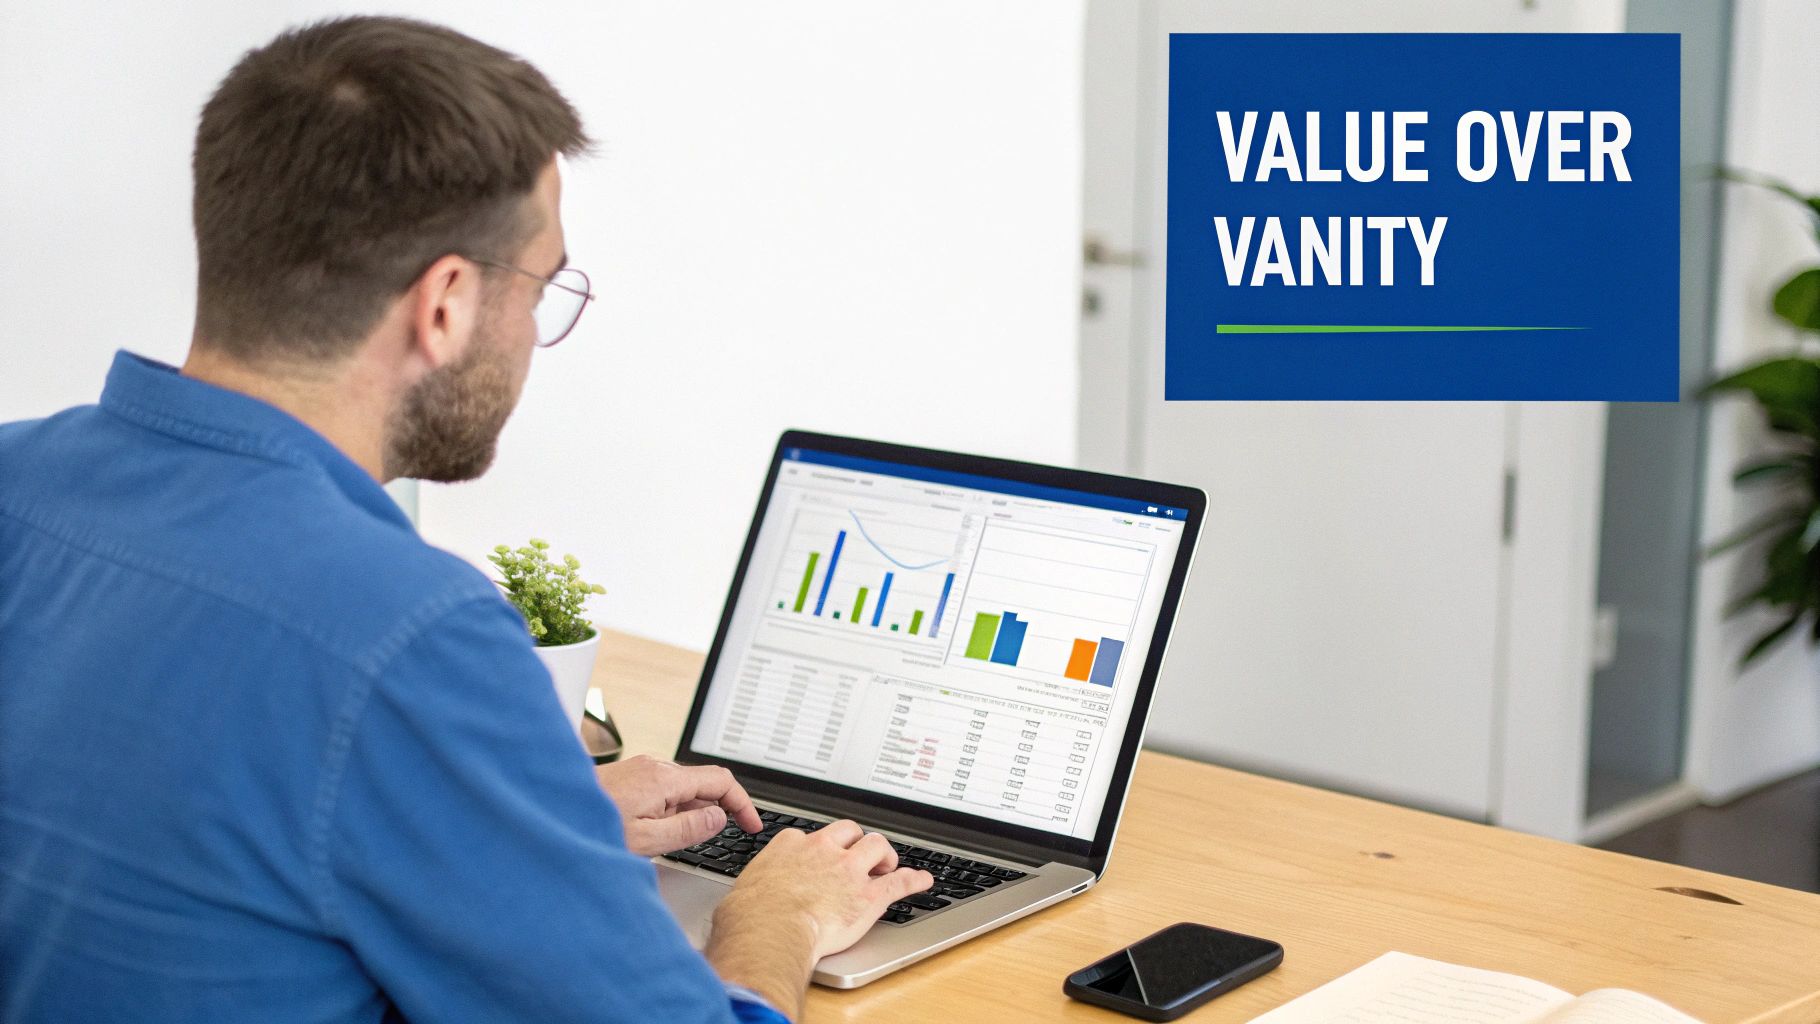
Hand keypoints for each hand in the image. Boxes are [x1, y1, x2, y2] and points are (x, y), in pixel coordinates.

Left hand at [593, 755, 762, 856]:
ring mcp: (640, 769)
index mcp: (664, 779)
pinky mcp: (629, 777)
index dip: (743, 803)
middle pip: (703, 783)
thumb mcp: (647, 839)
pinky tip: (664, 830)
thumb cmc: (589, 827)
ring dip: (695, 809)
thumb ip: (688, 828)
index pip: (721, 782)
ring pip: (683, 787)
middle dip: (721, 808)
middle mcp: (654, 766)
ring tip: (692, 839)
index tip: (752, 824)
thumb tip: (718, 817)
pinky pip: (664, 789)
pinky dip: (676, 807)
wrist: (550, 811)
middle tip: (731, 834)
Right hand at [715, 820, 935, 960]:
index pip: (810, 836)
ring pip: (877, 845)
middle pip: (849, 831)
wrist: (771, 929)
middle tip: (860, 855)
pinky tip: (923, 881)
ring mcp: (849, 870)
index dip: (819, 847)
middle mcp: (823, 851)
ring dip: (885, 854)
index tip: (820, 854)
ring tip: (887, 864)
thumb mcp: (745, 889)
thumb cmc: (750, 915)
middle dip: (856, 840)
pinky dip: (914, 880)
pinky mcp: (869, 894)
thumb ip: (754, 887)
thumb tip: (742, 903)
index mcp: (791, 846)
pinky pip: (899, 882)